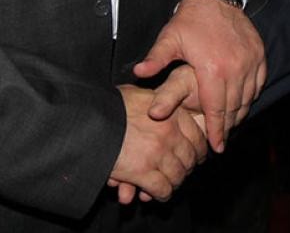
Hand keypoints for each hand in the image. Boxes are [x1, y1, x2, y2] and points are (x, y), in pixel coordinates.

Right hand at [107, 86, 208, 203]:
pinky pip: (162, 189)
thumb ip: (153, 100)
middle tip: (183, 172)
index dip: (198, 148)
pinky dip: (161, 194)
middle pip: (190, 157)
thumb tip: (157, 103)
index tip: (197, 155)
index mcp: (172, 114)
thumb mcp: (136, 94)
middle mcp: (170, 134)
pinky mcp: (143, 173)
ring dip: (174, 182)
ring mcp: (158, 154)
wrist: (91, 121)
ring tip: (169, 185)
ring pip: (178, 176)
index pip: (197, 135)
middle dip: (187, 167)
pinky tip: (155, 195)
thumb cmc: (110, 105)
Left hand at [133, 0, 265, 151]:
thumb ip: (156, 59)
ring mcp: (251, 61)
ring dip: (240, 113)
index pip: (216, 109)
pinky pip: (258, 83)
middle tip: (222, 141)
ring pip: (248, 97)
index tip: (217, 147)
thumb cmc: (190, 20)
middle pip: (234, 107)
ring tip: (230, 125)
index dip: (217, 131)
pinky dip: (251, 95)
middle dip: (228, 127)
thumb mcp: (170, 38)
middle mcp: (236, 68)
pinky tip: (243, 102)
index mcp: (213, 69)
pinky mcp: (259, 54)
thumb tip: (139, 73)